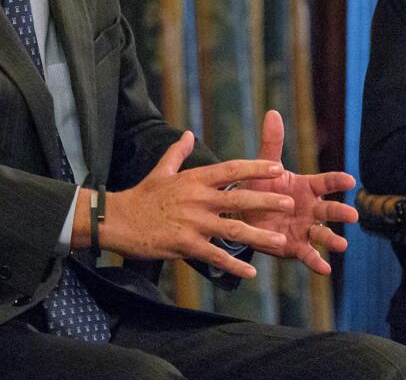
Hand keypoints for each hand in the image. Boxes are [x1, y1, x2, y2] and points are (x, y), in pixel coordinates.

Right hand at [98, 131, 298, 278]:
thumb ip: (178, 153)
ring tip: (279, 242)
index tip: (277, 167)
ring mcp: (192, 223)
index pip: (231, 169)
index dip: (256, 167)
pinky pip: (214, 256)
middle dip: (266, 200)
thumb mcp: (160, 170)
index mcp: (194, 179)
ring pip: (232, 229)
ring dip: (258, 236)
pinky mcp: (184, 244)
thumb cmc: (140, 196)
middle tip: (289, 202)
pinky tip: (250, 272)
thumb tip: (188, 134)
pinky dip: (233, 265)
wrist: (116, 220)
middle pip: (239, 197)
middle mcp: (197, 199)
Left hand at [240, 110, 358, 274]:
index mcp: (307, 187)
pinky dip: (316, 262)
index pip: (325, 182)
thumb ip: (272, 143)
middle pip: (328, 210)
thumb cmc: (261, 186)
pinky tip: (325, 269)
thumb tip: (272, 113)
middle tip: (351, 215)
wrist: (245, 212)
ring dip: (332, 239)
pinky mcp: (295, 247)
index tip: (349, 180)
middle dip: (340, 213)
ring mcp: (305, 229)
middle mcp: (311, 209)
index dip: (336, 181)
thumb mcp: (265, 166)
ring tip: (341, 245)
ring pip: (322, 234)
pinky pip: (308, 254)